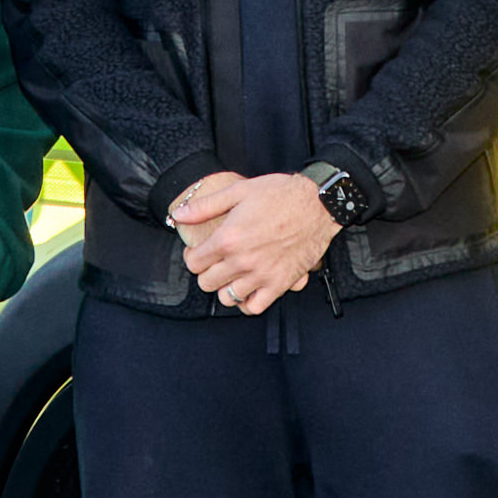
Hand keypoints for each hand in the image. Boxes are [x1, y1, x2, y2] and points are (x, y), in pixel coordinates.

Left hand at [173, 169, 339, 315]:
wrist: (318, 204)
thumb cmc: (280, 194)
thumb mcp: (238, 191)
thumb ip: (205, 206)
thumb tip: (179, 214)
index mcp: (228, 238)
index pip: (194, 263)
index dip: (193, 257)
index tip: (199, 252)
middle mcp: (242, 261)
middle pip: (207, 283)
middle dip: (207, 272)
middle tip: (215, 263)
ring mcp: (261, 275)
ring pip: (227, 298)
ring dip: (225, 287)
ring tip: (232, 275)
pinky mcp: (280, 283)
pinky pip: (254, 307)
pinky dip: (247, 302)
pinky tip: (248, 289)